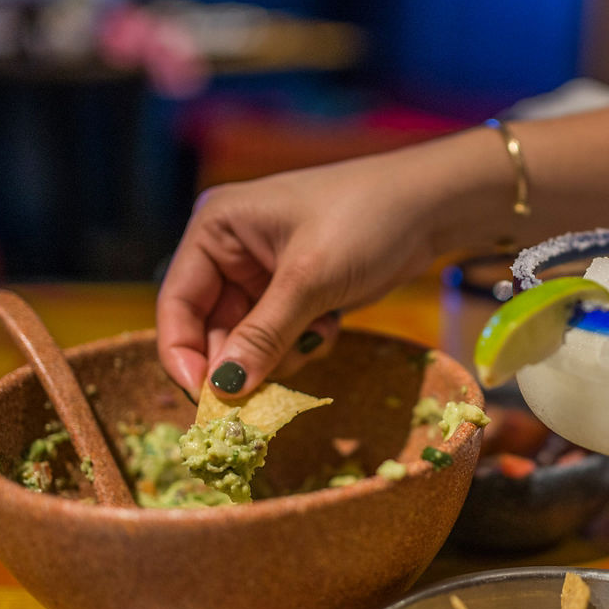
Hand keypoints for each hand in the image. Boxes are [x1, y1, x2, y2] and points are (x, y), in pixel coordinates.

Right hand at [157, 149, 450, 400]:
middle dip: (244, 361)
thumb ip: (263, 336)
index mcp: (216, 229)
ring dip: (281, 352)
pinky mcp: (295, 291)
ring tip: (320, 332)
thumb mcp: (310, 280)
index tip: (207, 402)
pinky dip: (303, 342)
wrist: (431, 205)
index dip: (184, 356)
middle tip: (268, 396)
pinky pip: (280, 336)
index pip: (177, 304)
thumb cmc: (366, 221)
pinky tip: (333, 323)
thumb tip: (223, 390)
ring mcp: (263, 272)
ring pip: (249, 341)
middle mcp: (230, 250)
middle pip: (211, 329)